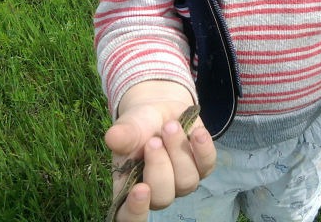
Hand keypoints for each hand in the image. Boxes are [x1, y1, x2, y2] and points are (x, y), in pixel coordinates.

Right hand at [105, 81, 215, 220]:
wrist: (160, 110)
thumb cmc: (139, 124)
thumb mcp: (129, 125)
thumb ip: (123, 134)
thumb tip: (112, 137)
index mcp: (129, 187)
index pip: (128, 217)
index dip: (135, 212)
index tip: (141, 189)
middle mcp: (156, 191)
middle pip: (163, 198)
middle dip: (159, 167)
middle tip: (153, 141)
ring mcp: (181, 181)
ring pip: (187, 182)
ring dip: (179, 152)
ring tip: (170, 126)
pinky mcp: (201, 167)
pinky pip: (207, 165)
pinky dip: (203, 149)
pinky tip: (197, 133)